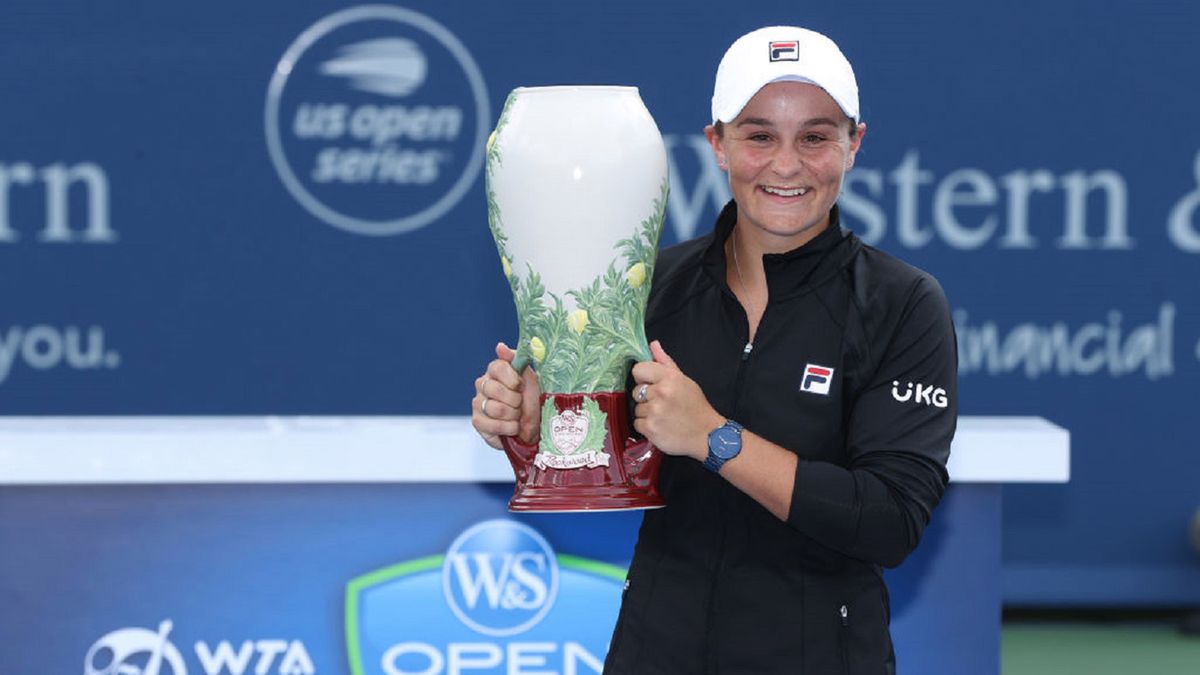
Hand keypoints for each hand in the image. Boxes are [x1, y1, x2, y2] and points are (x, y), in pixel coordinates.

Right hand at [472, 342, 541, 448]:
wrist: (536, 425)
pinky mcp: (477, 422)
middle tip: (520, 404)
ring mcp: (478, 403)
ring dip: (514, 416)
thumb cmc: (532, 400)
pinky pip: (492, 425)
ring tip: (517, 416)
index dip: (513, 380)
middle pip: (496, 390)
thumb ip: (518, 359)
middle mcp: (483, 385)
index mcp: (495, 371)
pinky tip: (513, 427)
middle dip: (515, 401)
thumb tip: (499, 346)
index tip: (521, 387)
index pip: (498, 367)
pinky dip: (508, 428)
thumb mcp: (531, 378)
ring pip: (496, 409)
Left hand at [631, 340, 723, 460]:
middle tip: (664, 404)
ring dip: (647, 413)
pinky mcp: (650, 429)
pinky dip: (646, 426)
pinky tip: (660, 426)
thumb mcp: (685, 381)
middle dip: (647, 398)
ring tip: (664, 416)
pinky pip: (637, 423)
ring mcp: (654, 412)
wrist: (707, 435)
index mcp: (669, 378)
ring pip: (636, 409)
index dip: (643, 378)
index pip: (639, 370)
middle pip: (636, 391)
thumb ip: (666, 362)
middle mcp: (661, 393)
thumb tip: (653, 345)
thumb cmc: (695, 406)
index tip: (652, 385)